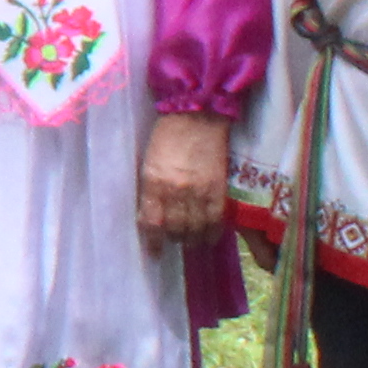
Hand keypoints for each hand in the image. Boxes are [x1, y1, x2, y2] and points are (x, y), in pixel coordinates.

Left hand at [135, 110, 228, 244]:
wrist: (197, 115)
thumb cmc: (167, 135)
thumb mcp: (149, 162)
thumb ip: (149, 189)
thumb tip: (151, 213)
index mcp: (153, 182)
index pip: (151, 223)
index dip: (153, 243)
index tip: (154, 251)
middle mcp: (175, 191)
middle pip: (175, 230)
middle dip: (173, 240)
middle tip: (173, 240)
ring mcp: (199, 192)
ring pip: (196, 230)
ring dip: (192, 240)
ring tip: (190, 239)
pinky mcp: (218, 190)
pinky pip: (216, 221)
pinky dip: (212, 233)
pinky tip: (209, 236)